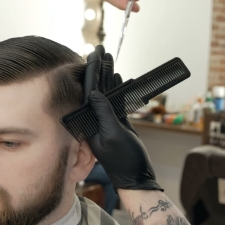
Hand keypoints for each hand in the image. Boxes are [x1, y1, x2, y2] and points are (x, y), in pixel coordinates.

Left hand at [83, 46, 162, 190]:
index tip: (92, 54)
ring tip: (106, 57)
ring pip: (105, 92)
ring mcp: (104, 120)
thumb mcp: (114, 135)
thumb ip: (104, 114)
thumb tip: (93, 94)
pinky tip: (115, 76)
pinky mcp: (115, 123)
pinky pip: (113, 101)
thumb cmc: (125, 159)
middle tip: (99, 49)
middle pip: (95, 88)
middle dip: (97, 68)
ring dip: (106, 75)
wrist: (135, 176)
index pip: (88, 91)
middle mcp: (94, 119)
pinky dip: (115, 87)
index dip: (91, 71)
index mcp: (90, 121)